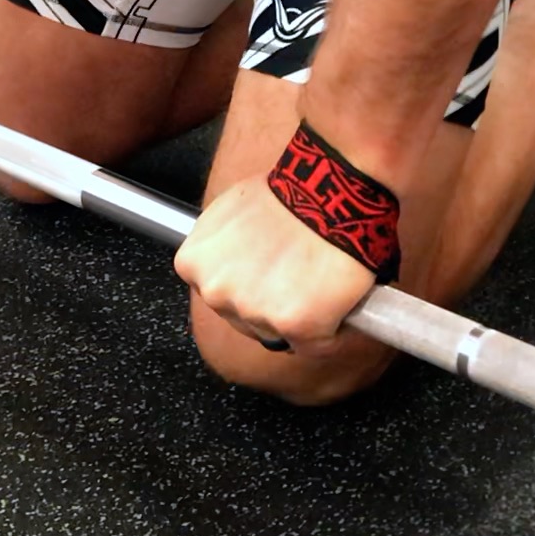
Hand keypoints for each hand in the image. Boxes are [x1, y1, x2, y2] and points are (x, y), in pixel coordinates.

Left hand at [173, 175, 376, 356]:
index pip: (218, 293)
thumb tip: (236, 262)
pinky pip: (319, 344)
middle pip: (245, 319)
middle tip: (300, 276)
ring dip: (303, 317)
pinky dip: (334, 329)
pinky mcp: (297, 327)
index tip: (268, 275)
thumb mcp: (231, 212)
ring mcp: (254, 313)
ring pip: (281, 334)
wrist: (333, 191)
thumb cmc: (291, 192)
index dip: (249, 285)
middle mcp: (216, 293)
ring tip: (321, 281)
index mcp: (194, 263)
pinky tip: (341, 301)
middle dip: (271, 303)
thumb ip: (223, 247)